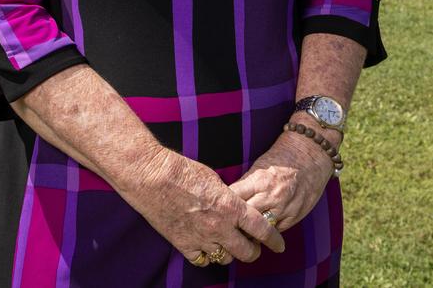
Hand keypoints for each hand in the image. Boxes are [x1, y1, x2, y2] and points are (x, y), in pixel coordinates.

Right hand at [125, 147, 284, 266]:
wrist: (153, 177)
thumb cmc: (182, 171)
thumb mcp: (214, 179)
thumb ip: (228, 197)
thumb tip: (234, 206)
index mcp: (231, 206)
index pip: (261, 228)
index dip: (273, 239)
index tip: (279, 244)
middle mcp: (220, 227)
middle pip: (246, 252)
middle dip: (253, 251)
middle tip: (252, 247)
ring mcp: (202, 239)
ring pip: (225, 258)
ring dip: (229, 252)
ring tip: (226, 243)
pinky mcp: (184, 244)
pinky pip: (203, 260)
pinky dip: (207, 255)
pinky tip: (206, 246)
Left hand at [228, 131, 333, 232]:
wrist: (310, 157)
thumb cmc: (280, 159)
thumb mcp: (258, 167)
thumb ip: (245, 184)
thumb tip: (228, 198)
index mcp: (259, 181)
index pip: (234, 198)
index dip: (223, 204)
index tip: (216, 208)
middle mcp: (271, 197)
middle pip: (245, 218)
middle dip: (234, 222)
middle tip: (224, 225)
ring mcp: (284, 209)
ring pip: (261, 230)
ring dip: (250, 233)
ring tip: (240, 234)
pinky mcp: (294, 218)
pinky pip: (275, 231)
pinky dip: (266, 232)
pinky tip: (259, 232)